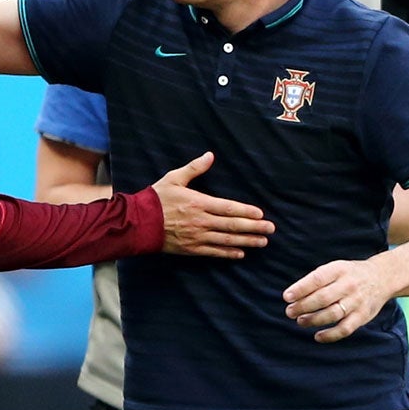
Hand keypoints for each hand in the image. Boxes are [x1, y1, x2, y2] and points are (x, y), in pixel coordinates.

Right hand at [150, 152, 273, 257]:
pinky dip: (228, 253)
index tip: (261, 214)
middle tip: (270, 229)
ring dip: (246, 242)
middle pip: (232, 226)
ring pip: (226, 240)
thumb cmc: (156, 199)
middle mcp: (200, 221)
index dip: (246, 212)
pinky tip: (241, 254)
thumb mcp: (174, 178)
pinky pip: (213, 252)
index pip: (228, 208)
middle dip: (254, 228)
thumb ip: (194, 168)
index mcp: (198, 202)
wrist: (137, 223)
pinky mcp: (191, 249)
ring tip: (262, 242)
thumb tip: (210, 155)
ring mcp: (196, 237)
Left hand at [284, 258, 396, 343]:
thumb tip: (293, 296)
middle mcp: (349, 285)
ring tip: (300, 321)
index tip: (286, 297)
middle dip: (303, 306)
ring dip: (313, 320)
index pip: (317, 279)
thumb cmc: (350, 274)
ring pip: (332, 314)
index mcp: (339, 270)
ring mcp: (357, 301)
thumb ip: (317, 280)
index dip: (300, 289)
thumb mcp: (336, 268)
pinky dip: (330, 335)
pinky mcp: (363, 316)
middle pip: (323, 298)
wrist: (382, 277)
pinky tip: (317, 336)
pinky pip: (345, 329)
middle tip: (289, 312)